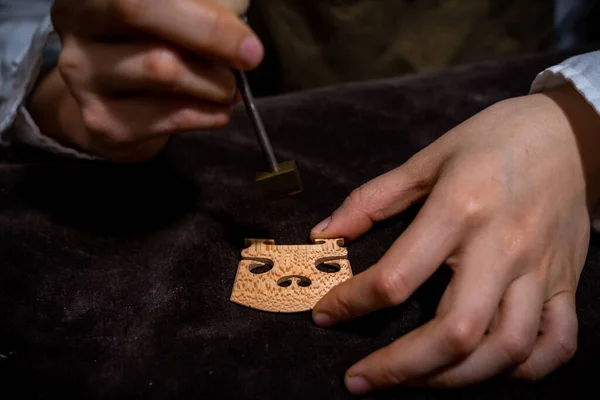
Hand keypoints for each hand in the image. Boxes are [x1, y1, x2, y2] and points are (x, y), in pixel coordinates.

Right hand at [28, 0, 261, 162]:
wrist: (122, 105)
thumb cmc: (162, 43)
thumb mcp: (186, 10)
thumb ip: (211, 4)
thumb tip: (240, 33)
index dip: (204, 14)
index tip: (248, 41)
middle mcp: (76, 22)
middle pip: (138, 10)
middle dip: (209, 35)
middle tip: (251, 58)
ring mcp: (82, 74)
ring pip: (161, 68)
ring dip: (214, 82)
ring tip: (228, 88)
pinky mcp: (102, 121)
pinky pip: (169, 115)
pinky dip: (208, 114)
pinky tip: (217, 109)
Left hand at [310, 83, 599, 393]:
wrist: (570, 134)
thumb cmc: (493, 140)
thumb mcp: (427, 160)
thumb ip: (372, 200)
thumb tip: (324, 233)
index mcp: (458, 210)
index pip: (397, 277)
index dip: (352, 304)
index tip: (326, 315)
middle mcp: (501, 248)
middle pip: (454, 331)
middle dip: (400, 368)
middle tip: (360, 380)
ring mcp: (540, 271)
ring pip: (506, 348)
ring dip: (453, 378)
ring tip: (415, 380)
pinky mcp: (566, 282)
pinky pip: (557, 343)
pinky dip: (524, 369)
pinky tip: (487, 369)